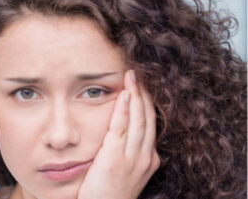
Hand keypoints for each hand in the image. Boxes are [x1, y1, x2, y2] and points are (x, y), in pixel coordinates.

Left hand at [77, 70, 159, 198]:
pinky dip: (123, 109)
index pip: (151, 123)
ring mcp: (132, 158)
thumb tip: (122, 131)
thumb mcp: (126, 171)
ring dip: (135, 95)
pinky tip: (124, 94)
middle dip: (144, 93)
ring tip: (131, 76)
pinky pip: (120, 128)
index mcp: (149, 159)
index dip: (147, 102)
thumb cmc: (110, 193)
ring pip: (138, 119)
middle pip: (147, 117)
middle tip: (137, 74)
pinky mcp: (115, 159)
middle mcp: (145, 157)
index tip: (142, 86)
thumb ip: (127, 151)